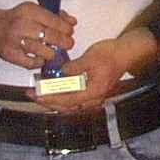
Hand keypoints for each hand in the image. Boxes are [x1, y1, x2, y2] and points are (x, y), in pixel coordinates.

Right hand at [0, 3, 76, 68]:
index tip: (69, 32)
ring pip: (43, 51)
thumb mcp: (35, 11)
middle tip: (68, 43)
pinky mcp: (11, 55)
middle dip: (64, 42)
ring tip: (54, 50)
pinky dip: (40, 62)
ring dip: (53, 53)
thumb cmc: (18, 19)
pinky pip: (32, 63)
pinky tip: (42, 57)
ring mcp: (15, 41)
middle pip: (51, 36)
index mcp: (29, 11)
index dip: (67, 29)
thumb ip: (55, 16)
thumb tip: (72, 22)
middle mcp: (21, 25)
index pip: (55, 21)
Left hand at [37, 29, 158, 111]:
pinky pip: (74, 100)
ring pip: (70, 105)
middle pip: (66, 107)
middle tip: (32, 95)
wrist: (127, 53)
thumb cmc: (111, 54)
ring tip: (41, 94)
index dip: (49, 98)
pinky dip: (62, 97)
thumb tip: (61, 73)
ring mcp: (93, 97)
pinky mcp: (93, 92)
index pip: (66, 100)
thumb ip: (74, 67)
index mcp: (92, 92)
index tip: (35, 94)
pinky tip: (54, 90)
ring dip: (54, 101)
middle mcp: (93, 99)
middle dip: (48, 102)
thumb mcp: (91, 57)